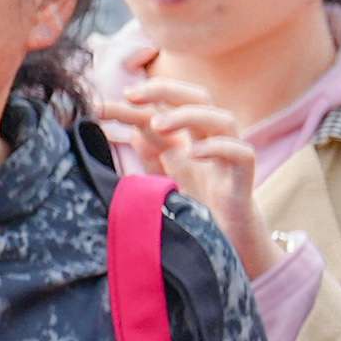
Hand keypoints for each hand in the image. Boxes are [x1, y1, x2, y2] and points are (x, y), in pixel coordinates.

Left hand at [97, 71, 277, 275]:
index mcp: (188, 143)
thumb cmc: (195, 216)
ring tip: (158, 123)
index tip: (98, 105)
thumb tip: (135, 131)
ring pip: (223, 119)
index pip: (164, 111)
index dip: (133, 105)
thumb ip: (152, 158)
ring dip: (190, 115)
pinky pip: (242, 154)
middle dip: (166, 89)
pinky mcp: (242, 182)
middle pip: (198, 99)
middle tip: (131, 94)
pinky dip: (219, 147)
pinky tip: (194, 153)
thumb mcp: (164, 184)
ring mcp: (228, 161)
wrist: (226, 251)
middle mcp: (210, 144)